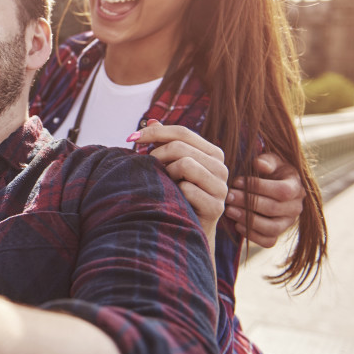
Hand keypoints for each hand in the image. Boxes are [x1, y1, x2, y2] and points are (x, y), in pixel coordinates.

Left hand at [130, 121, 228, 253]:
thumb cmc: (174, 196)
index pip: (183, 132)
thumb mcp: (168, 167)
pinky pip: (187, 189)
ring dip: (167, 175)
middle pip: (181, 147)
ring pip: (185, 164)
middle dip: (157, 156)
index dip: (155, 132)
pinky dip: (175, 194)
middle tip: (148, 170)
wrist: (185, 233)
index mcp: (212, 154)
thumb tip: (150, 120)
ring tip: (165, 186)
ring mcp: (222, 188)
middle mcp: (221, 168)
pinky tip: (175, 202)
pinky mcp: (217, 207)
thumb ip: (162, 143)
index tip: (131, 137)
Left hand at [225, 152, 303, 247]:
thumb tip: (259, 164)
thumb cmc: (269, 171)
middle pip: (274, 209)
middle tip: (229, 196)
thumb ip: (266, 160)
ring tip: (229, 210)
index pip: (282, 191)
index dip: (258, 187)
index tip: (237, 181)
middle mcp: (295, 207)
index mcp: (296, 187)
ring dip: (248, 220)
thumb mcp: (270, 161)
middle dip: (248, 202)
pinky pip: (268, 241)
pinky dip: (252, 235)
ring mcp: (288, 223)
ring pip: (272, 228)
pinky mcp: (277, 234)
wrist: (271, 185)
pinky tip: (237, 224)